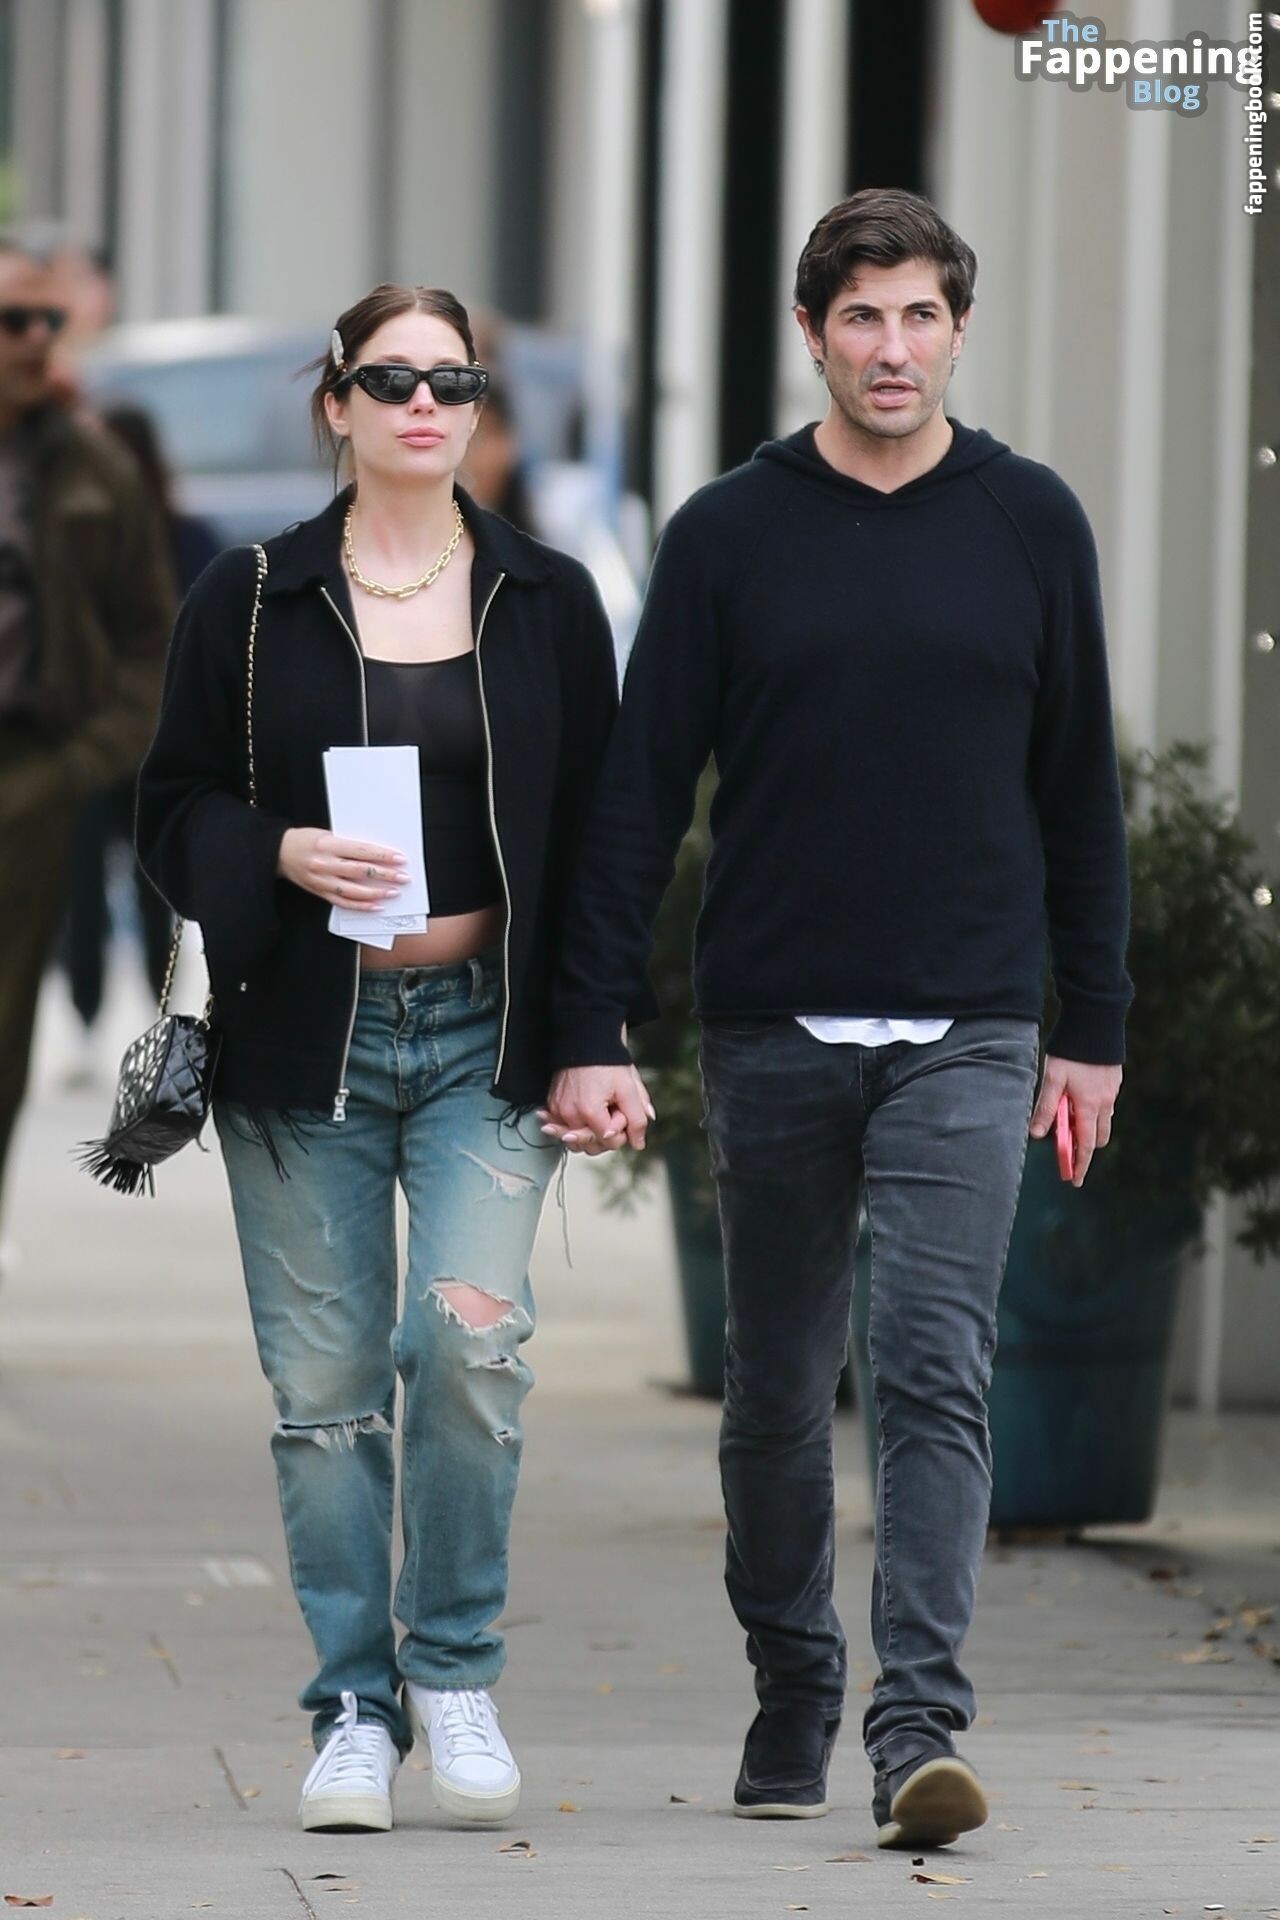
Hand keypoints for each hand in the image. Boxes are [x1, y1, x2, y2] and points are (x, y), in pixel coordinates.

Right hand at [277, 828, 407, 910]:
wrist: (279, 853)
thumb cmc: (305, 840)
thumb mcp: (327, 834)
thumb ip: (348, 845)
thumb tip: (377, 854)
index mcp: (327, 845)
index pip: (361, 851)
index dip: (382, 856)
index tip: (399, 858)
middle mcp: (324, 864)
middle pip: (360, 871)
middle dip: (385, 875)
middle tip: (403, 877)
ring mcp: (322, 881)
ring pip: (354, 890)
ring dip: (377, 893)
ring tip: (393, 892)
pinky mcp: (319, 892)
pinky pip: (343, 902)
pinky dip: (361, 905)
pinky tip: (376, 905)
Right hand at [539, 1064, 655, 1154]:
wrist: (587, 1042)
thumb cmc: (608, 1063)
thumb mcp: (629, 1089)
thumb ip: (637, 1119)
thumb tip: (638, 1142)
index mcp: (589, 1112)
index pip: (610, 1141)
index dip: (621, 1128)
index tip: (621, 1109)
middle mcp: (569, 1115)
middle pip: (591, 1146)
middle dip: (605, 1133)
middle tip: (611, 1111)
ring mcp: (557, 1111)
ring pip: (576, 1142)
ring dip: (589, 1134)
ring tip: (599, 1114)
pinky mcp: (551, 1106)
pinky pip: (562, 1129)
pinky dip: (573, 1128)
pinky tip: (580, 1120)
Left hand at [1028, 1054, 1121, 1188]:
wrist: (1096, 1022)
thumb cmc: (1070, 1050)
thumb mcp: (1052, 1078)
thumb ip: (1046, 1107)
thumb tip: (1037, 1134)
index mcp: (1089, 1105)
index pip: (1085, 1145)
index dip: (1079, 1164)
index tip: (1073, 1180)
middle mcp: (1105, 1102)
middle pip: (1098, 1138)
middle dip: (1084, 1149)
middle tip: (1067, 1151)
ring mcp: (1112, 1092)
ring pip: (1103, 1122)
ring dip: (1089, 1129)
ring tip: (1069, 1123)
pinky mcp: (1114, 1082)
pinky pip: (1106, 1106)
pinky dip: (1094, 1113)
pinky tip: (1079, 1101)